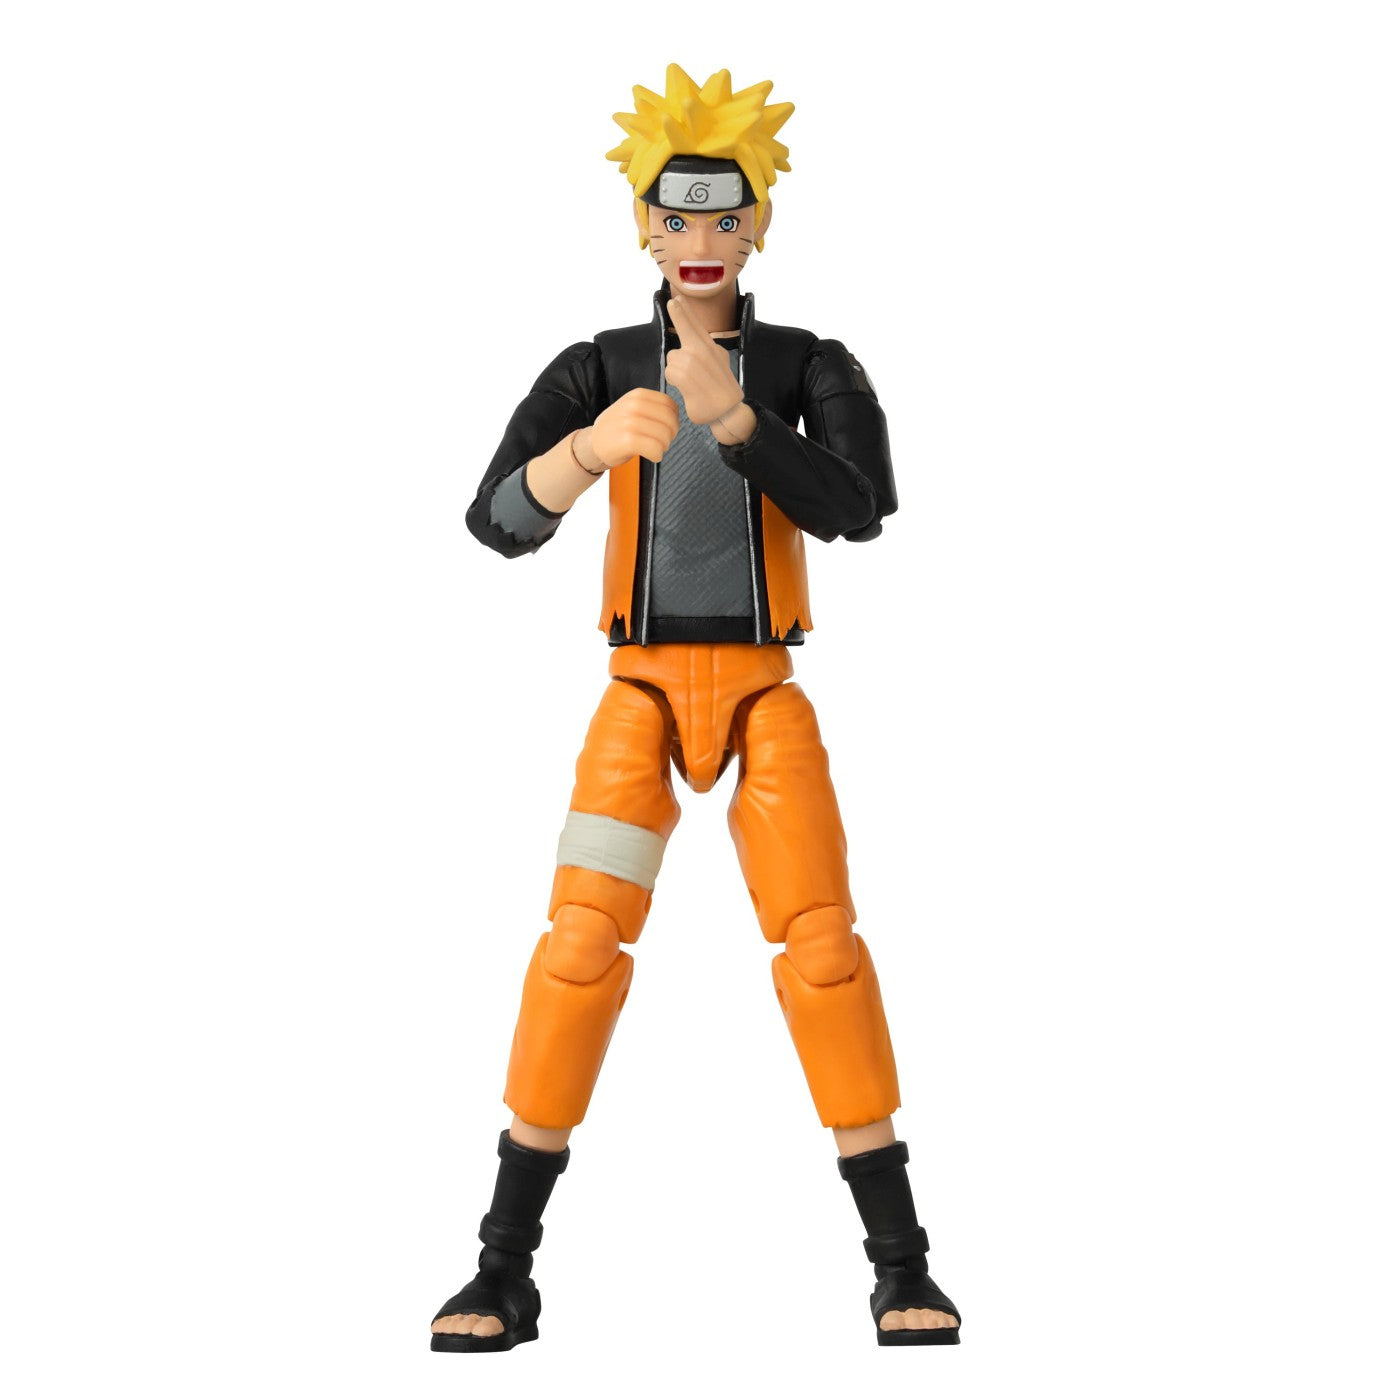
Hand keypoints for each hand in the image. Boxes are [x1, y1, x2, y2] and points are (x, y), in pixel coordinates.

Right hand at [582, 387, 679, 467]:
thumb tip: (676, 415)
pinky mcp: (628, 440)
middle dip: (671, 435)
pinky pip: (656, 449)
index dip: (674, 420)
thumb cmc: (617, 428)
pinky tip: (652, 456)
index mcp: (638, 395)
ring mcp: (630, 422)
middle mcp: (634, 406)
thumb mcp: (631, 407)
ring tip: (654, 448)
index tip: (665, 429)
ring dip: (663, 446)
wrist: (593, 443)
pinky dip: (657, 455)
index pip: (671, 405)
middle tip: (661, 442)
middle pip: (670, 421)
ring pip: (665, 436)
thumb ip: (652, 406)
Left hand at [664, 298, 744, 426]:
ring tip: (692, 382)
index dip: (685, 311)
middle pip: (686, 328)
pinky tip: (688, 389)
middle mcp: (703, 351)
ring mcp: (694, 363)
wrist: (727, 410)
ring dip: (676, 370)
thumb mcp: (718, 365)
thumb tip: (690, 345)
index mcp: (711, 348)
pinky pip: (670, 372)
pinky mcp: (686, 376)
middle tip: (673, 302)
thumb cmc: (719, 388)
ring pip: (672, 358)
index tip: (677, 299)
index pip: (696, 325)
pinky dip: (675, 381)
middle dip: (679, 314)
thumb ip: (705, 351)